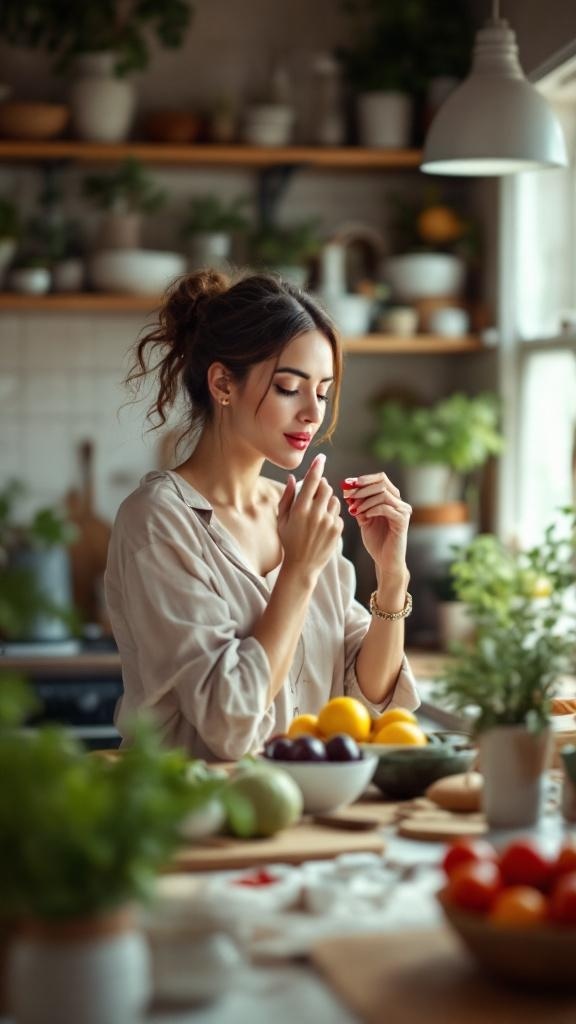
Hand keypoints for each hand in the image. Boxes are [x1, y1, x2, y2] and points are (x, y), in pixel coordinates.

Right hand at [278, 455, 342, 581]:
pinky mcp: (338, 529)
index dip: (317, 467)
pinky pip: (338, 513)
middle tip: (316, 489)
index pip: (312, 481)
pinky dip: (331, 513)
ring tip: (318, 509)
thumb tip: (291, 478)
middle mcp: (315, 514)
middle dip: (322, 485)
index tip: (321, 457)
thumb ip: (287, 497)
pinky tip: (323, 523)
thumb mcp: (282, 519)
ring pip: (334, 499)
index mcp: (300, 509)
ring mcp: (328, 522)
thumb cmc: (289, 540)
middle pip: (326, 487)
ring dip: (328, 499)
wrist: (302, 565)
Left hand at [342, 473, 410, 576]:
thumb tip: (346, 488)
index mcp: (392, 499)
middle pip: (382, 483)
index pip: (380, 478)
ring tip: (353, 509)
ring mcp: (403, 511)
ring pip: (383, 494)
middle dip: (362, 488)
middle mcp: (400, 502)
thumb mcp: (363, 518)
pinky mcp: (402, 521)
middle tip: (348, 495)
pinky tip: (363, 516)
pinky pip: (386, 508)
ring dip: (365, 500)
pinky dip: (372, 509)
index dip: (363, 479)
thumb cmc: (376, 541)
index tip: (347, 484)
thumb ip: (358, 504)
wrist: (385, 561)